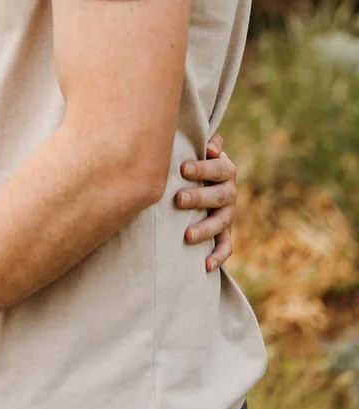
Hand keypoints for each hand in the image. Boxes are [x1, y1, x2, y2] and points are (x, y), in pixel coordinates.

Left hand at [175, 132, 235, 271]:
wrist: (202, 180)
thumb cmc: (193, 159)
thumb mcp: (199, 147)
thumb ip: (207, 142)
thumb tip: (212, 146)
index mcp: (225, 170)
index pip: (219, 168)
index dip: (203, 168)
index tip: (183, 169)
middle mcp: (229, 192)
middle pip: (220, 195)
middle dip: (199, 198)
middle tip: (178, 199)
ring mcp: (228, 214)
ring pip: (221, 222)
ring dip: (205, 229)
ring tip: (187, 235)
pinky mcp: (224, 232)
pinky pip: (226, 246)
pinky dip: (218, 257)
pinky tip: (205, 265)